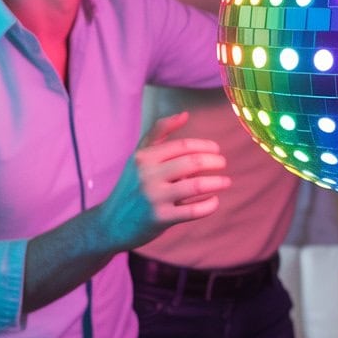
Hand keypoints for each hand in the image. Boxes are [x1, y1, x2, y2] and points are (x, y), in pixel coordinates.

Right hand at [100, 112, 230, 249]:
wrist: (111, 222)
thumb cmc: (132, 185)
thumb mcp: (140, 156)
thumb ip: (160, 132)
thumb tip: (185, 114)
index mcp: (144, 157)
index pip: (184, 146)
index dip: (205, 146)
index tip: (216, 150)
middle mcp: (148, 175)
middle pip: (193, 162)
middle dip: (215, 162)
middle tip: (222, 164)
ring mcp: (154, 197)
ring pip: (197, 185)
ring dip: (218, 182)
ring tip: (226, 182)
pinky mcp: (160, 218)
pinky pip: (194, 211)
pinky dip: (210, 205)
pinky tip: (214, 201)